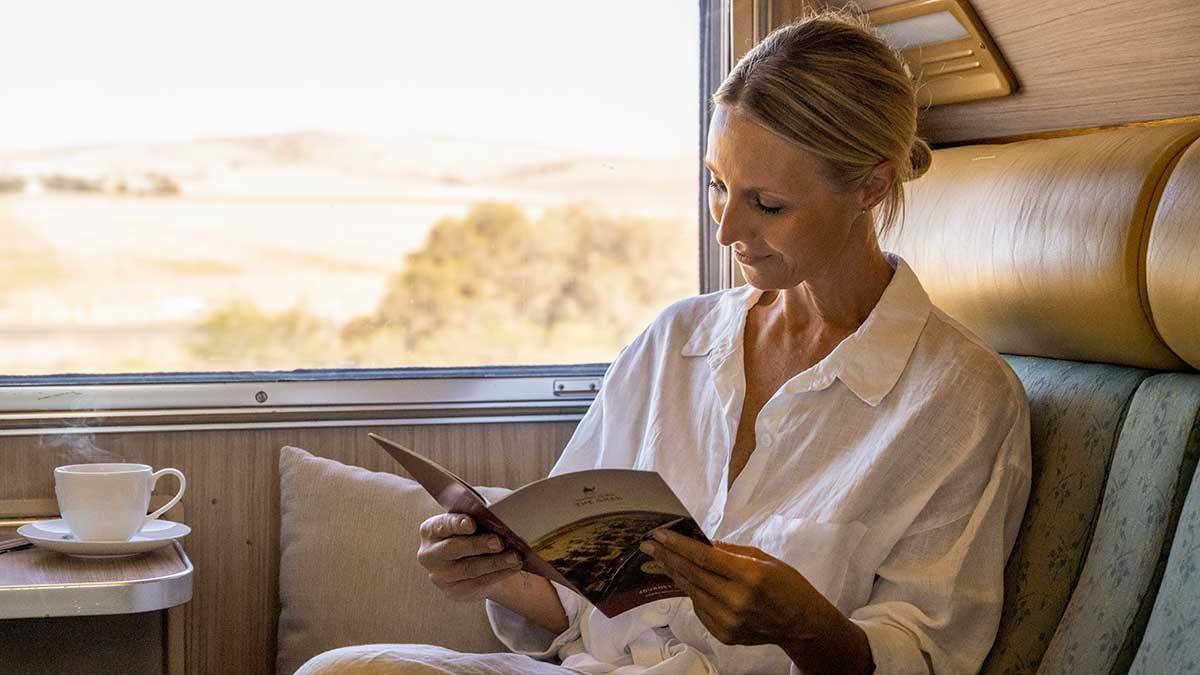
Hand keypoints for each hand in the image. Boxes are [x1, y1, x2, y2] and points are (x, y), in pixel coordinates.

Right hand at [416, 513, 522, 600]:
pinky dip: (498, 574)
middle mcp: (430, 554)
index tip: (471, 524)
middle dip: (478, 545)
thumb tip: (498, 517)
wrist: (474, 562)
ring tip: (514, 556)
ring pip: (469, 568)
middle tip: (498, 542)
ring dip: (495, 562)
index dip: (456, 524)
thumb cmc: (472, 535)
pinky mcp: (454, 591)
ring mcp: (440, 576)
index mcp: (430, 531)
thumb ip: (478, 519)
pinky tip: (512, 567)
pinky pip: (478, 583)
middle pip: (453, 548)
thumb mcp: (470, 523)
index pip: (441, 525)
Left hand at [639, 529, 822, 650]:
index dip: (678, 545)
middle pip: (692, 574)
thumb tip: (701, 542)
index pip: (704, 557)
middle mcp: (736, 600)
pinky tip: (688, 581)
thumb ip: (730, 552)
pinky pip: (700, 609)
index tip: (658, 534)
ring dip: (675, 574)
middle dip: (667, 556)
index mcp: (749, 575)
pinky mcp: (725, 635)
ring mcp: (729, 621)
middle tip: (648, 544)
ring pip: (692, 592)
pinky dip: (692, 593)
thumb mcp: (764, 558)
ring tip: (663, 559)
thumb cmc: (787, 585)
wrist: (801, 624)